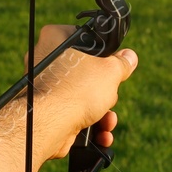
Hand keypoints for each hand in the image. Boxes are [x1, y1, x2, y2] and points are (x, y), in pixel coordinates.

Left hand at [30, 23, 136, 158]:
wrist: (52, 125)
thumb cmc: (76, 89)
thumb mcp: (110, 71)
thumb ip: (121, 63)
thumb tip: (129, 57)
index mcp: (54, 40)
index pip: (82, 37)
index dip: (101, 51)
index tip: (111, 63)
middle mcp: (43, 61)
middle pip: (84, 72)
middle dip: (104, 90)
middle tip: (110, 94)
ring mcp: (42, 88)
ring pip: (80, 97)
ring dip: (101, 113)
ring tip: (108, 121)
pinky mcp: (45, 111)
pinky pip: (71, 114)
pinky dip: (88, 125)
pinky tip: (101, 134)